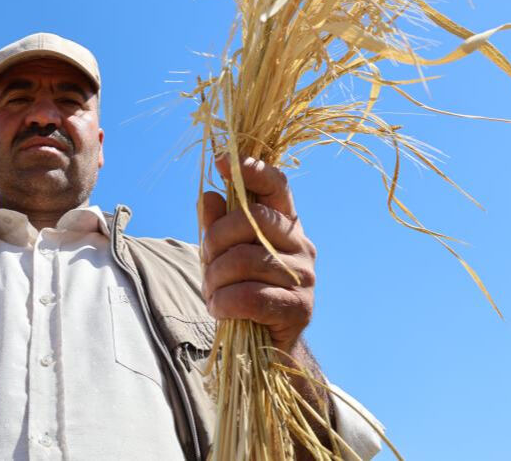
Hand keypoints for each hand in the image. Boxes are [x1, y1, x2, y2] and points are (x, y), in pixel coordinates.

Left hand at [199, 156, 315, 354]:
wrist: (264, 348)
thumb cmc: (242, 291)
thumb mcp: (222, 255)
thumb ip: (216, 225)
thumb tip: (208, 195)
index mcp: (285, 224)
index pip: (277, 185)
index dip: (251, 170)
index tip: (221, 162)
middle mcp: (302, 244)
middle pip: (252, 218)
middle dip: (215, 239)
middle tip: (206, 263)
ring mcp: (304, 277)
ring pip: (245, 259)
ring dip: (215, 278)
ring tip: (212, 293)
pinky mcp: (300, 309)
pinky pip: (249, 296)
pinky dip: (224, 302)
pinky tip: (218, 309)